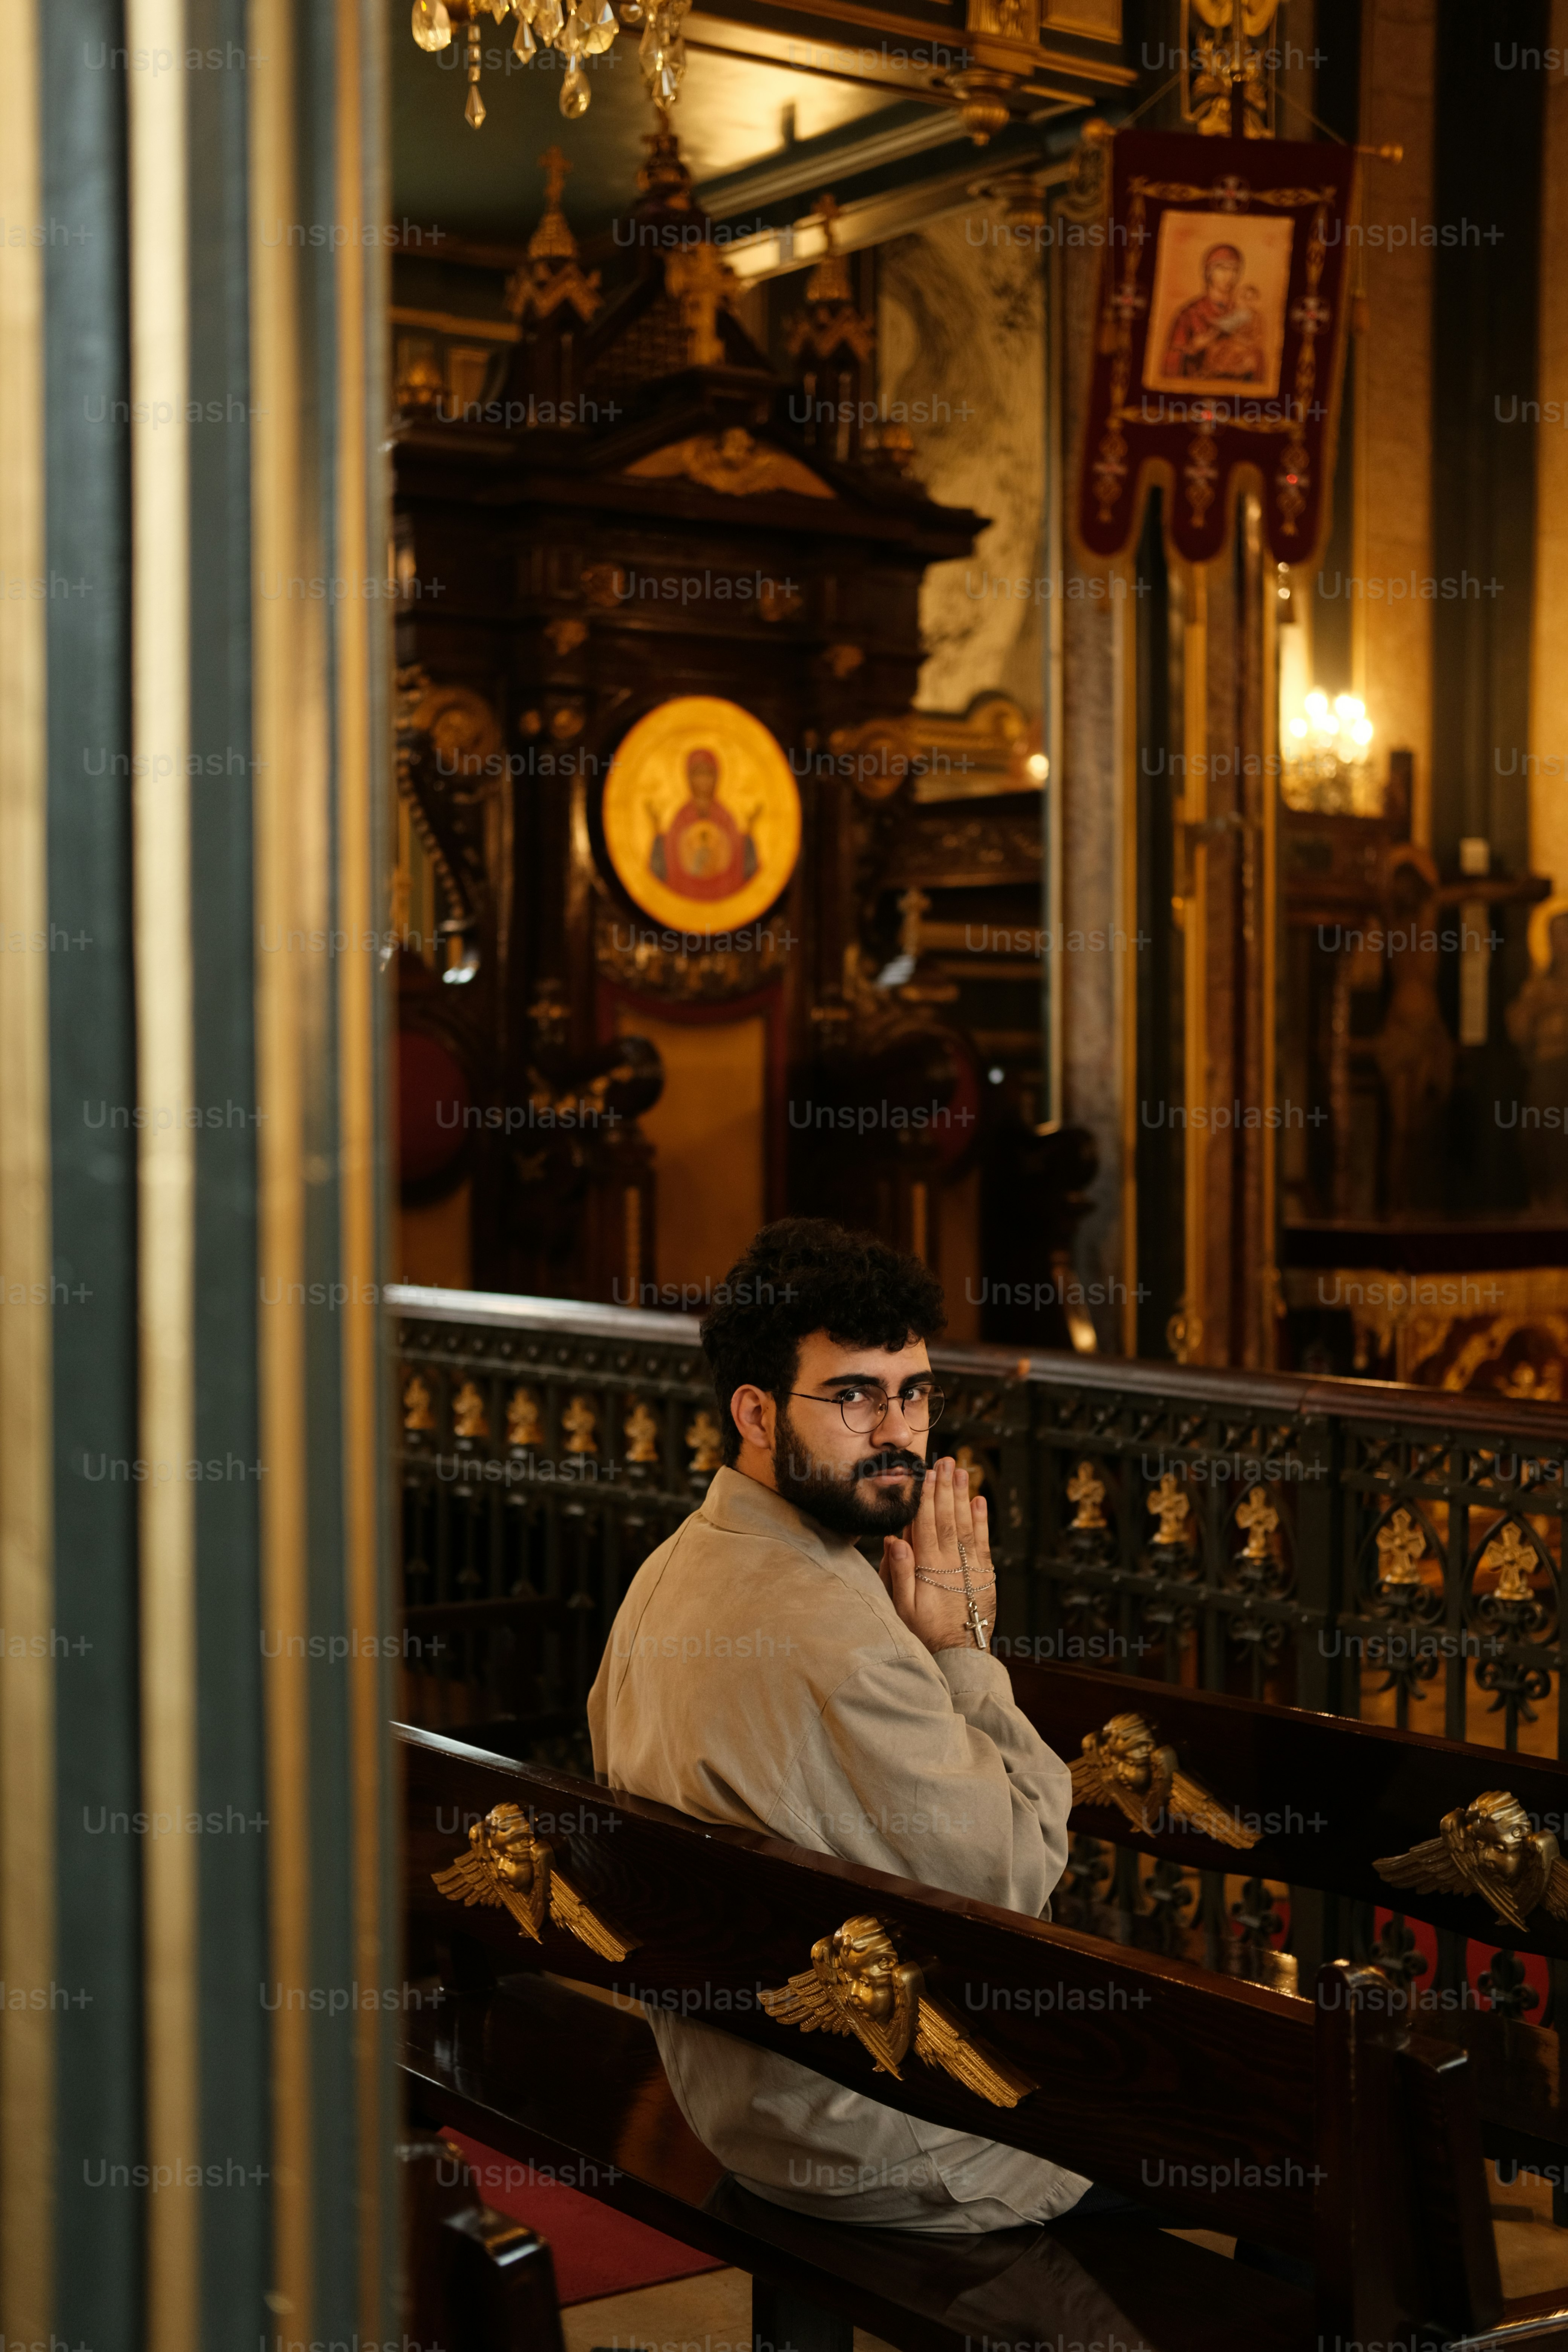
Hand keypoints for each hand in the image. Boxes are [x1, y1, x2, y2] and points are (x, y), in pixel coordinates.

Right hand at [879, 1456, 995, 1656]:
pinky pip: (983, 1541)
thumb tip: (895, 1540)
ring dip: (963, 1497)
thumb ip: (899, 1572)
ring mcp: (970, 1567)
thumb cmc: (925, 1631)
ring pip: (966, 1525)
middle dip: (946, 1488)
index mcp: (929, 1568)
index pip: (927, 1525)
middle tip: (946, 1462)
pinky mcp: (984, 1574)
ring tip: (961, 1471)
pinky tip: (979, 1500)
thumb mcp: (903, 1606)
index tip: (926, 1474)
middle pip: (948, 1518)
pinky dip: (982, 1520)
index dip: (926, 1498)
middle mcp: (951, 1563)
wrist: (959, 1654)